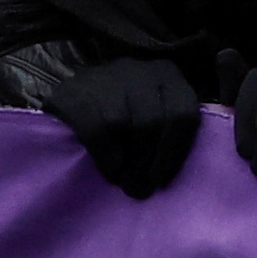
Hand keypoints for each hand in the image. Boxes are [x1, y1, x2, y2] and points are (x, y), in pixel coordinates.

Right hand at [45, 54, 201, 197]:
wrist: (72, 93)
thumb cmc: (122, 110)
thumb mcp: (155, 110)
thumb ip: (174, 129)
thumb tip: (183, 170)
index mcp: (168, 75)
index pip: (184, 114)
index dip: (174, 152)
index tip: (163, 179)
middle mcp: (140, 70)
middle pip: (155, 122)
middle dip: (150, 162)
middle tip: (141, 188)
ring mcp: (107, 77)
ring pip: (126, 125)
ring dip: (128, 163)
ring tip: (124, 181)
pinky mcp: (76, 92)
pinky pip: (97, 130)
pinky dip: (106, 156)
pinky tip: (109, 169)